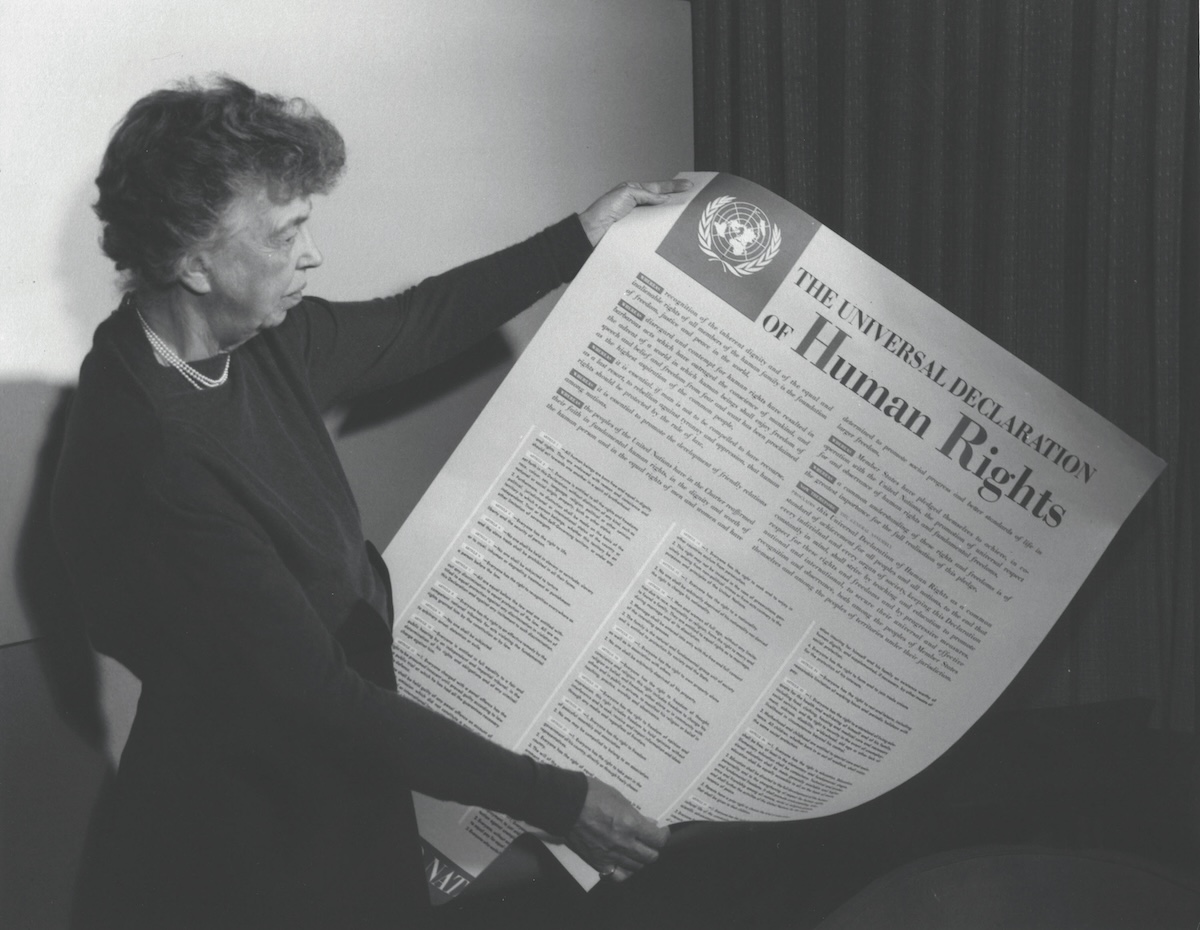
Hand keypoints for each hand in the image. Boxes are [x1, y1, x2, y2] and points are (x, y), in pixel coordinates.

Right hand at [566, 777, 669, 881]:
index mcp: (630, 824)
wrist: (566, 803)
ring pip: (636, 867)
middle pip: (650, 856)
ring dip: (639, 859)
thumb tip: (648, 824)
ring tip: (636, 851)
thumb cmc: (592, 794)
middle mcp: (623, 843)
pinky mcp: (597, 862)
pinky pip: (617, 875)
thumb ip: (635, 814)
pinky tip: (622, 862)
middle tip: (649, 841)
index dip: (662, 835)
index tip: (660, 831)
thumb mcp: (619, 798)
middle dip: (653, 848)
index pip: (658, 839)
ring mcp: (610, 855)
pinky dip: (623, 870)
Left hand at [578, 179, 692, 246]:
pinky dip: (661, 230)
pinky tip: (670, 232)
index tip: (689, 185)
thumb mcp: (626, 194)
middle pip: (661, 202)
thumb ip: (646, 195)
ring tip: (685, 217)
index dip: (674, 186)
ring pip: (658, 217)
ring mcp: (638, 219)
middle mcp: (637, 205)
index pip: (658, 187)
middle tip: (693, 201)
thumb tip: (664, 199)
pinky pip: (652, 230)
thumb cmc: (604, 210)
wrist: (592, 232)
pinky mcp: (636, 233)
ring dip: (670, 218)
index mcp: (634, 192)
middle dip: (676, 201)